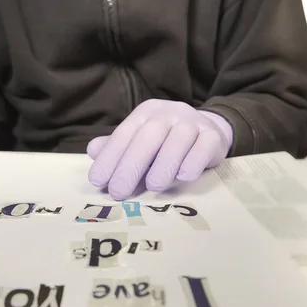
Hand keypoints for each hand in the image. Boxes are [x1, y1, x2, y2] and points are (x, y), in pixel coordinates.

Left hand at [87, 99, 232, 199]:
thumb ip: (116, 147)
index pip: (124, 134)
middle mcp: (168, 113)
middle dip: (131, 164)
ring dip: (164, 164)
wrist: (206, 130)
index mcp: (145, 113)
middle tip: (119, 192)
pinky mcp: (213, 135)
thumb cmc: (164, 141)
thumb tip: (92, 150)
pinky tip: (184, 176)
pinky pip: (205, 145)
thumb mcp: (139, 140)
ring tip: (153, 187)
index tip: (98, 181)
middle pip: (149, 135)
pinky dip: (194, 161)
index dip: (110, 157)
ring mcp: (192, 122)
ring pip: (178, 139)